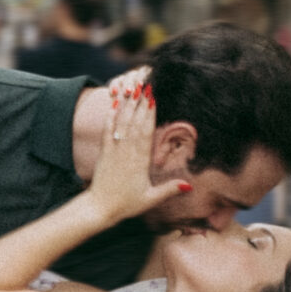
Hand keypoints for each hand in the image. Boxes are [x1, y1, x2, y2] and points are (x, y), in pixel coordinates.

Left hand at [89, 77, 175, 225]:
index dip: (149, 114)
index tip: (153, 98)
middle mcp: (127, 152)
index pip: (146, 133)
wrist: (99, 207)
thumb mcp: (151, 198)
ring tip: (132, 87)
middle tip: (145, 84)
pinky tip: (114, 103)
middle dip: (140, 103)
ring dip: (127, 104)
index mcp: (140, 161)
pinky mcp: (104, 151)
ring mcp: (114, 150)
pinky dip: (111, 115)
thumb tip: (190, 186)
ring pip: (122, 123)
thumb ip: (170, 190)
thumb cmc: (126, 204)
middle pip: (135, 123)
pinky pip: (108, 130)